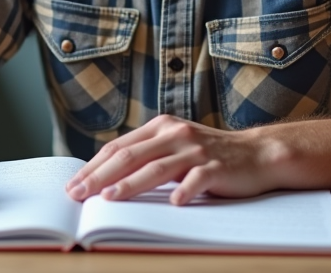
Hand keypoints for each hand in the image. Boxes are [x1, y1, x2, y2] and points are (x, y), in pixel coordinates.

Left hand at [65, 115, 282, 205]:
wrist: (258, 153)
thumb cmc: (210, 155)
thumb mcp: (175, 146)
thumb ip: (147, 155)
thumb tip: (106, 178)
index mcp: (161, 127)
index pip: (119, 148)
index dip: (93, 166)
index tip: (73, 184)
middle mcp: (175, 134)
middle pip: (130, 156)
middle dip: (99, 176)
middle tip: (78, 194)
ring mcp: (195, 150)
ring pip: (156, 168)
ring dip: (129, 185)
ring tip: (108, 199)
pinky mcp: (215, 167)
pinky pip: (196, 179)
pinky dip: (184, 191)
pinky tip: (173, 203)